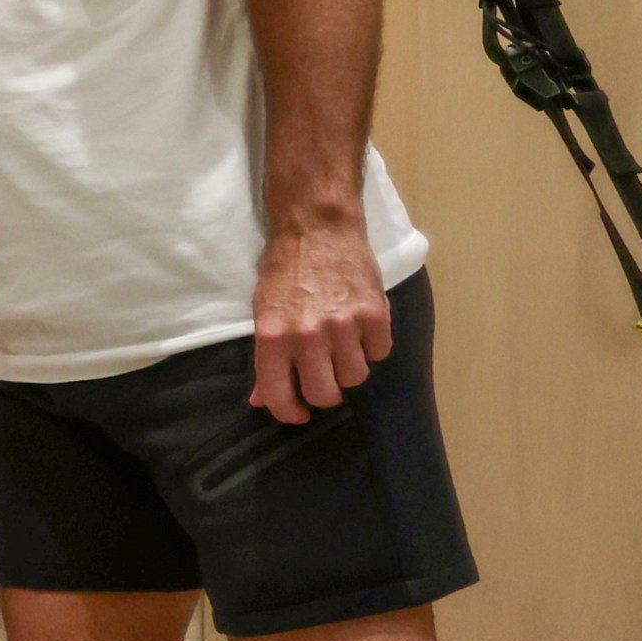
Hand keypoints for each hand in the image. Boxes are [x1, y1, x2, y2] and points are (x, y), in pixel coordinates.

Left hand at [251, 216, 388, 422]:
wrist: (319, 227)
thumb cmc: (285, 269)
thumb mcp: (263, 312)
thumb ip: (266, 358)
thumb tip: (261, 399)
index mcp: (274, 336)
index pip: (280, 395)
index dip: (289, 412)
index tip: (298, 412)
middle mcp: (309, 336)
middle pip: (326, 394)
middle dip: (324, 392)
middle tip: (323, 376)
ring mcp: (345, 325)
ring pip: (356, 376)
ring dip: (349, 367)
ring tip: (342, 345)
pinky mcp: (375, 314)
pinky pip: (380, 352)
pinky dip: (372, 346)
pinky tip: (360, 329)